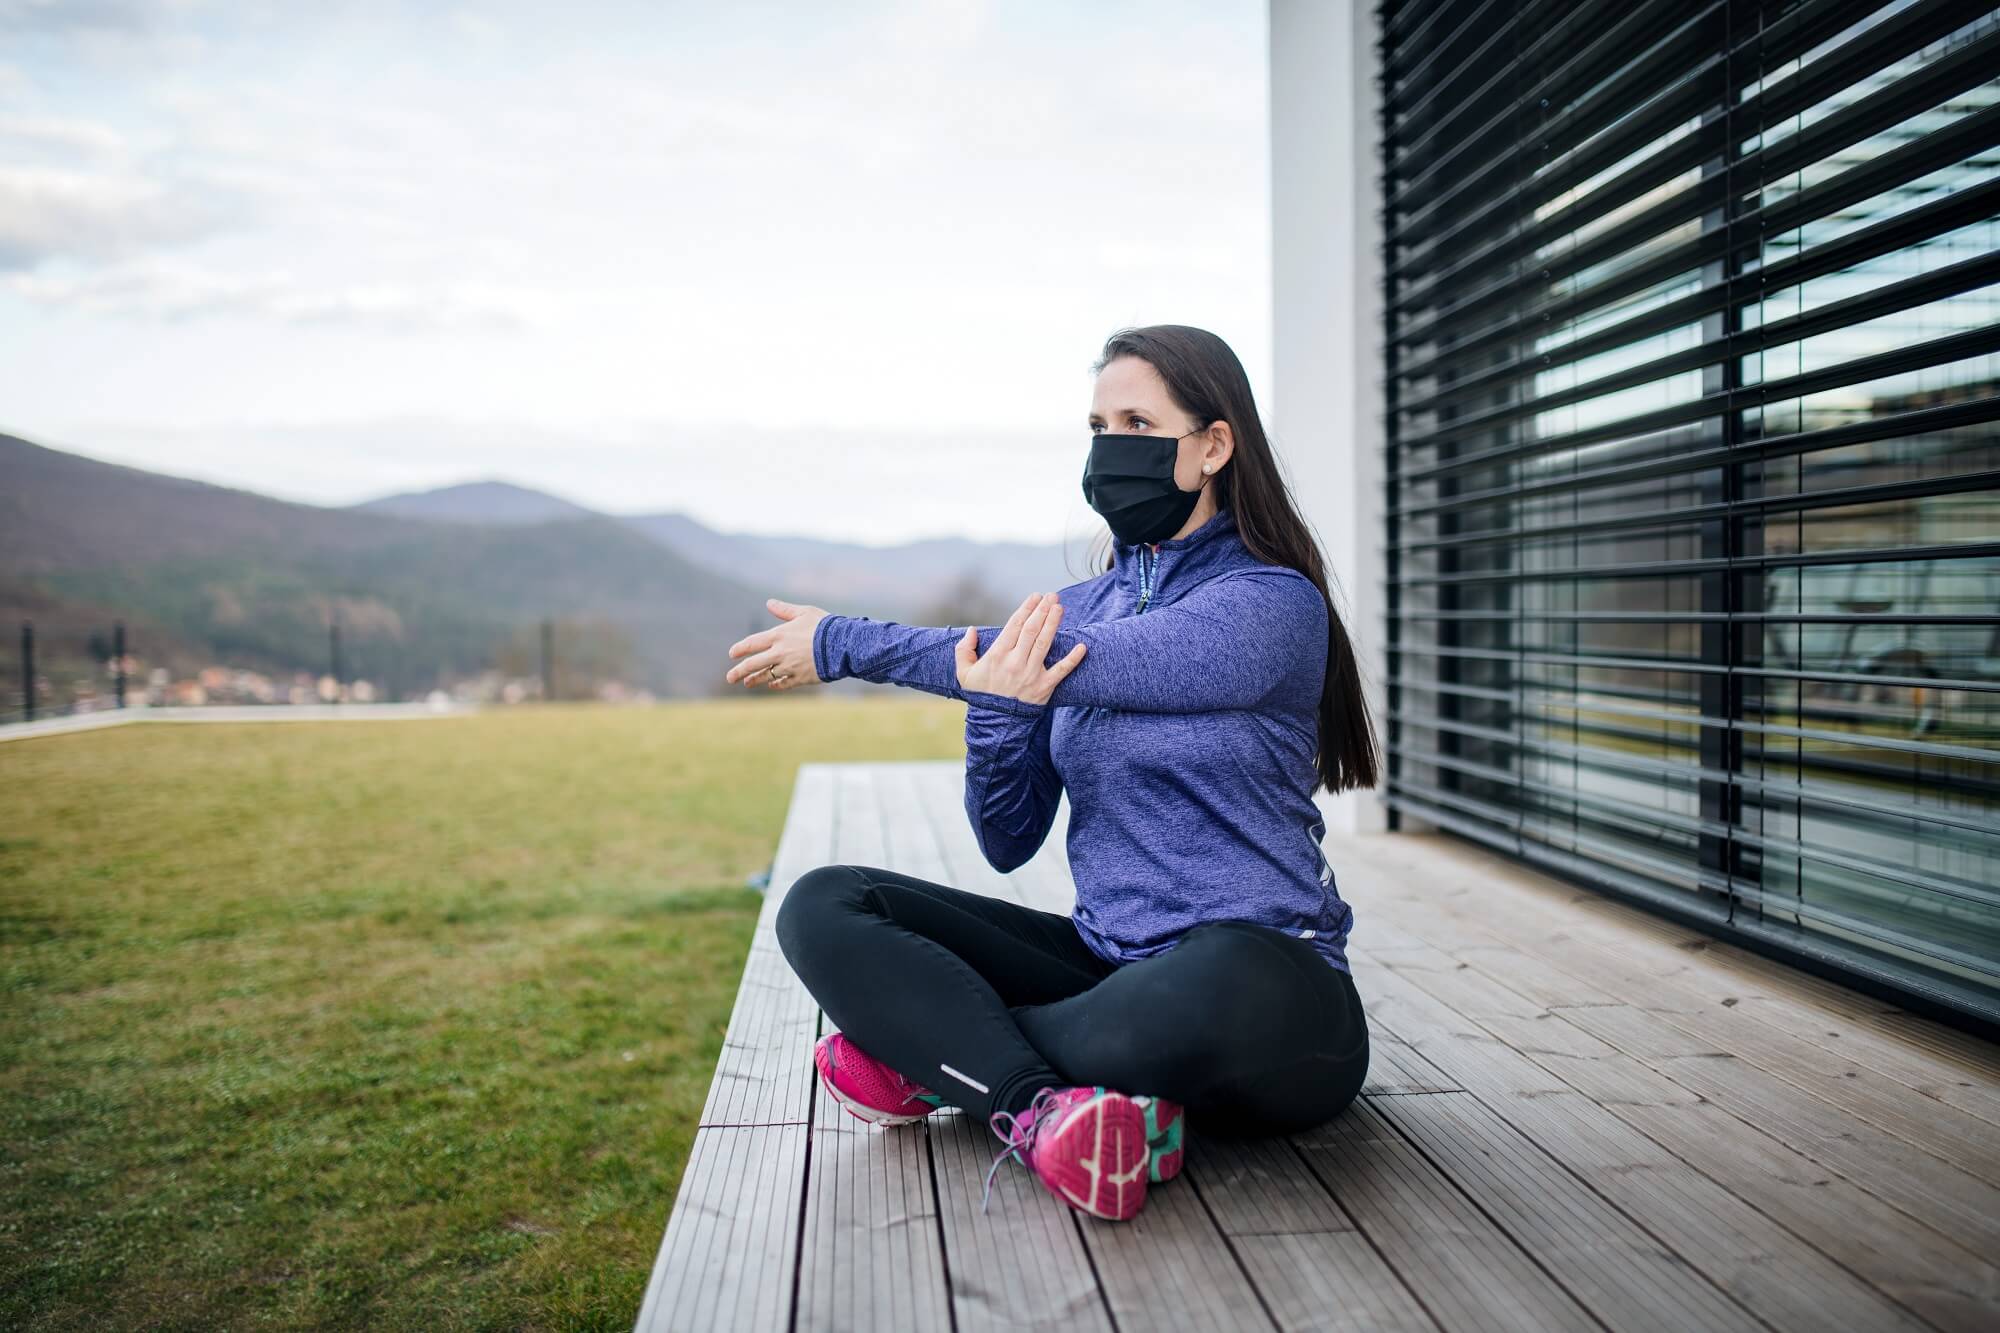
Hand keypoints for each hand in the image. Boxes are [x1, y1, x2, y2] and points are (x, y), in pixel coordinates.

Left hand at [725, 598, 826, 690]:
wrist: (842, 645)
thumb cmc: (824, 626)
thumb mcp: (804, 612)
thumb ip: (784, 610)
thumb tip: (769, 603)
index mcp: (779, 635)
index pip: (752, 643)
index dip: (740, 649)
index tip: (732, 654)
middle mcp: (780, 653)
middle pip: (753, 664)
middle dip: (739, 672)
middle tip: (730, 678)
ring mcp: (789, 667)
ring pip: (766, 676)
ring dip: (755, 680)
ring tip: (747, 683)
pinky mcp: (800, 678)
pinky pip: (784, 683)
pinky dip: (776, 684)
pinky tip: (772, 685)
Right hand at [954, 592, 1085, 705]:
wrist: (995, 723)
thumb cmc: (981, 695)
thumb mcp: (964, 673)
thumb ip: (964, 650)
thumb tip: (972, 630)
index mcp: (998, 655)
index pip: (1015, 625)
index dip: (1026, 608)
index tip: (1035, 597)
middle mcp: (1015, 661)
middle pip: (1032, 630)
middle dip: (1042, 610)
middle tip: (1052, 596)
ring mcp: (1031, 674)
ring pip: (1045, 643)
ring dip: (1053, 623)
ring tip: (1060, 608)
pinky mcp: (1044, 687)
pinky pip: (1062, 671)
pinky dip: (1073, 659)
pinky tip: (1082, 647)